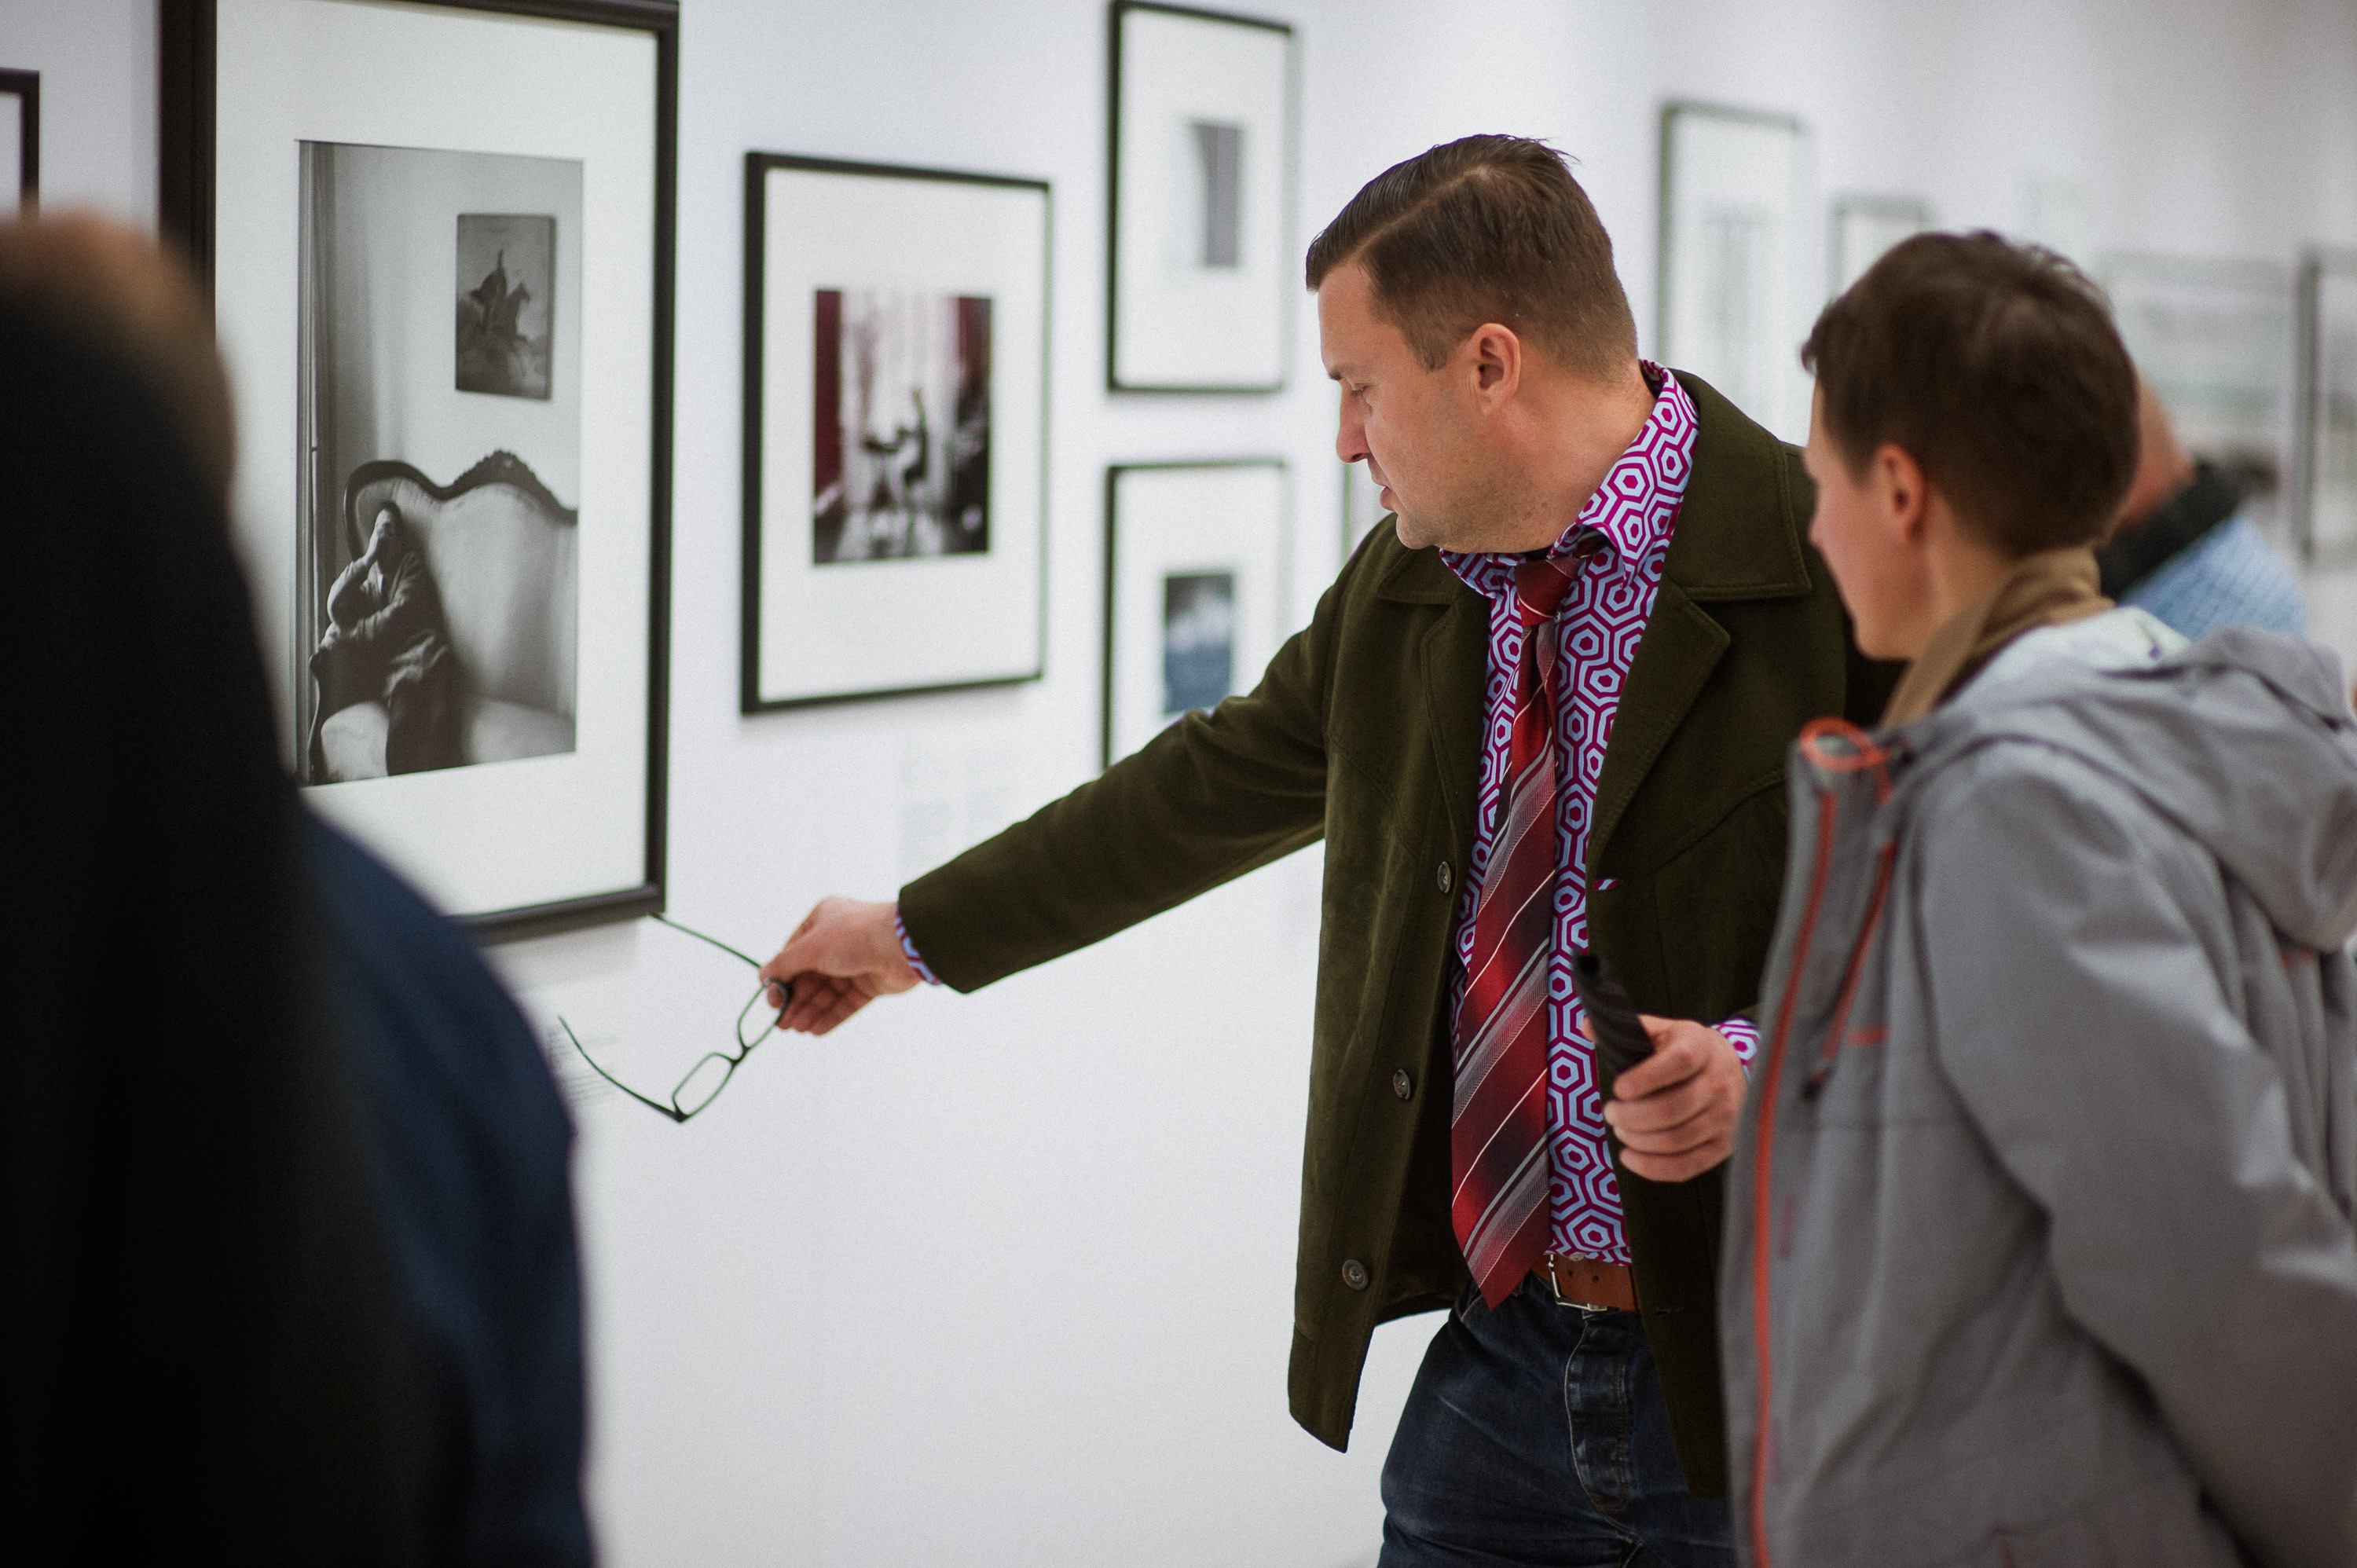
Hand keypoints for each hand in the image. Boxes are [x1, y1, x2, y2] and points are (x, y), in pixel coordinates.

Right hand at [756, 896, 919, 1035]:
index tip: (772, 999)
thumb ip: (785, 964)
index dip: (782, 977)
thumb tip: (763, 975)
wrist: (902, 944)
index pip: (794, 952)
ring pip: (828, 991)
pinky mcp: (872, 981)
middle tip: (781, 1023)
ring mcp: (857, 961)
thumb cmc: (855, 935)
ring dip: (811, 1010)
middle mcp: (839, 940)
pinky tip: (815, 1029)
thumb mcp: (810, 948)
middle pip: (811, 975)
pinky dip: (831, 1015)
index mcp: (823, 921)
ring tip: (796, 1029)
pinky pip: (846, 1002)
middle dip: (796, 1000)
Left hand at [1594, 1017, 1746, 1182]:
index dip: (1645, 1078)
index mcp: (1702, 1048)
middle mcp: (1718, 1084)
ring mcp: (1724, 1119)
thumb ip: (1628, 1029)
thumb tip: (1586, 1026)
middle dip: (1630, 1116)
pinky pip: (1685, 1167)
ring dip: (1637, 1140)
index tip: (1618, 1088)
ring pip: (1675, 1140)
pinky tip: (1630, 1156)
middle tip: (1610, 1112)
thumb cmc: (1687, 1050)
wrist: (1732, 1069)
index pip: (1679, 1062)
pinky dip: (1652, 1168)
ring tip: (1620, 1129)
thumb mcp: (1663, 1031)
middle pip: (1672, 1109)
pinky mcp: (1722, 1147)